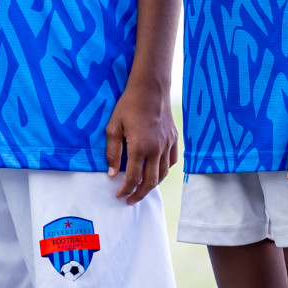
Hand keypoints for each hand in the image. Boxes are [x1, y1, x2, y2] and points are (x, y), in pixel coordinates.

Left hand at [104, 77, 177, 203]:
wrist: (151, 87)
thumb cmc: (129, 105)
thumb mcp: (114, 127)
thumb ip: (113, 153)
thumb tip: (113, 174)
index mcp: (140, 147)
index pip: (133, 178)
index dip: (126, 190)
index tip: (119, 195)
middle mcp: (157, 149)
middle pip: (151, 181)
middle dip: (140, 194)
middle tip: (130, 200)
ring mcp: (168, 144)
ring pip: (163, 173)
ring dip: (152, 185)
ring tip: (142, 189)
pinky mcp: (174, 139)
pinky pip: (172, 161)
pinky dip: (164, 170)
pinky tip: (156, 171)